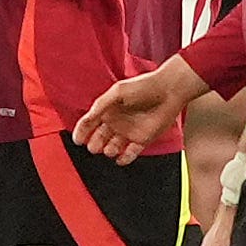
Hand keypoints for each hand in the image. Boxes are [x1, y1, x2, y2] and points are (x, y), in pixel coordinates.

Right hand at [75, 65, 198, 163]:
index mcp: (107, 110)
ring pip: (112, 147)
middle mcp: (116, 122)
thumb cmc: (143, 87)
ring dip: (108, 151)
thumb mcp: (117, 92)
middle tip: (94, 147)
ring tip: (109, 149)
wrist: (168, 91)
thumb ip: (101, 105)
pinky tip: (120, 158)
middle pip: (99, 138)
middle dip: (94, 144)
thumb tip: (87, 118)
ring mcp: (128, 132)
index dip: (81, 132)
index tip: (77, 140)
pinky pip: (130, 153)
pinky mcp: (142, 140)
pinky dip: (124, 158)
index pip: (89, 123)